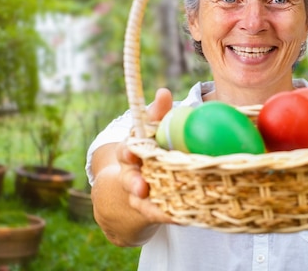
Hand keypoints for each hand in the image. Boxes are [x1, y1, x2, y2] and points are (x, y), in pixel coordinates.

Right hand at [117, 88, 174, 224]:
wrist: (140, 190)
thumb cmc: (152, 152)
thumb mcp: (153, 132)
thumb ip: (158, 114)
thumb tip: (163, 92)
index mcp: (131, 152)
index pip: (127, 148)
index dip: (130, 149)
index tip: (133, 150)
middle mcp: (131, 174)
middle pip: (129, 177)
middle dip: (134, 180)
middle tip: (141, 185)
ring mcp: (139, 194)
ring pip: (139, 199)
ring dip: (147, 203)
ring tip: (158, 207)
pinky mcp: (150, 210)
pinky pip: (157, 214)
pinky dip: (165, 215)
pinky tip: (180, 217)